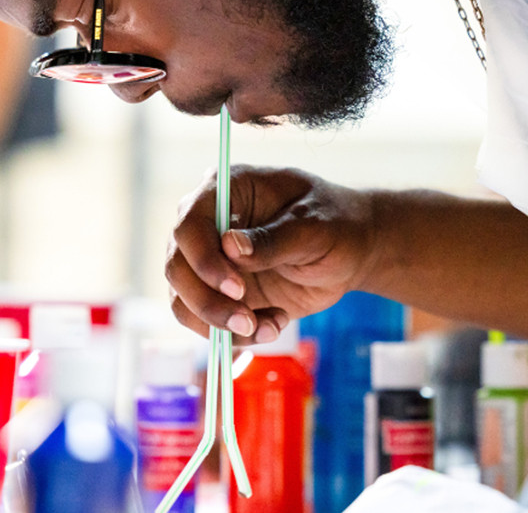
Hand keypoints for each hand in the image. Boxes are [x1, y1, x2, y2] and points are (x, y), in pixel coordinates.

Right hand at [166, 166, 379, 343]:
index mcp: (226, 191)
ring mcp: (209, 262)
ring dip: (218, 325)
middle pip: (177, 268)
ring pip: (183, 301)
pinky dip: (233, 337)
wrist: (350, 252)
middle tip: (246, 322)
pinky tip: (272, 325)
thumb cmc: (336, 225)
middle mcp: (207, 226)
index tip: (236, 289)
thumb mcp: (315, 228)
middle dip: (207, 302)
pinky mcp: (219, 294)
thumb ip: (274, 239)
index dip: (204, 260)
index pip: (189, 224)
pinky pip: (205, 323)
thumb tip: (230, 247)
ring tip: (268, 327)